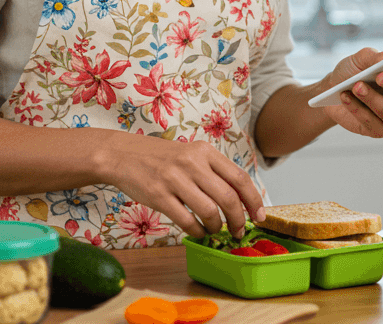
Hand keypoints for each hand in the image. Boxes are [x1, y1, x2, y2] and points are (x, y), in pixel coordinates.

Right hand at [101, 134, 265, 238]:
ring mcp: (175, 179)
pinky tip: (199, 231)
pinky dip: (198, 231)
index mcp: (205, 151)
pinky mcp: (159, 196)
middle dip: (238, 219)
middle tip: (238, 230)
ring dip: (217, 227)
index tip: (259, 216)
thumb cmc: (160, 157)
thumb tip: (240, 199)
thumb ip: (213, 171)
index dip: (254, 200)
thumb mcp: (191, 153)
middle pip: (228, 198)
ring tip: (215, 230)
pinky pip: (187, 221)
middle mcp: (192, 163)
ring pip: (210, 211)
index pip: (239, 177)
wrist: (122, 154)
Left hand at [319, 47, 382, 136]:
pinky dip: (358, 109)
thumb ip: (374, 56)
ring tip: (356, 86)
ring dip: (372, 98)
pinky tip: (346, 97)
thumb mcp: (361, 58)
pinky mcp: (379, 130)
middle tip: (380, 75)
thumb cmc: (353, 71)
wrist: (332, 89)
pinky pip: (372, 122)